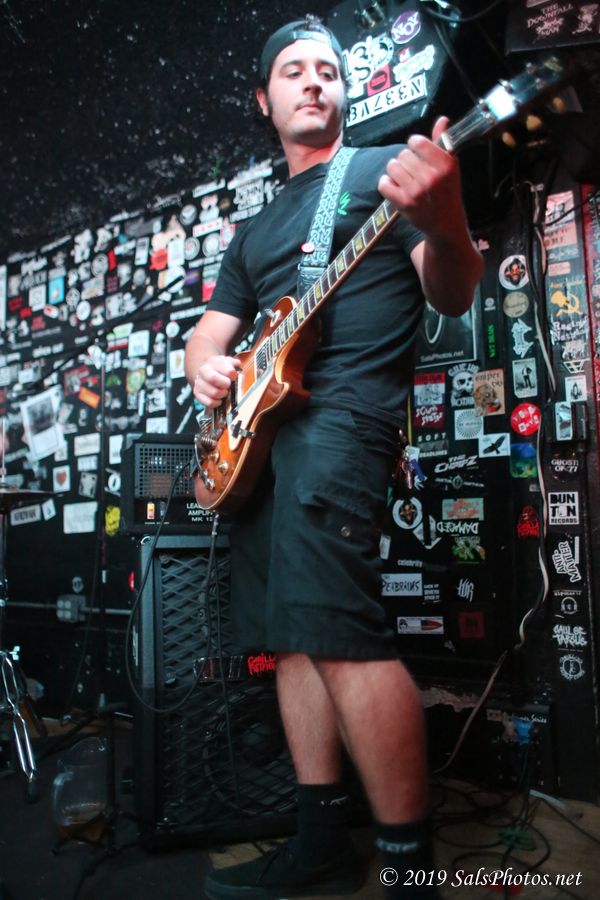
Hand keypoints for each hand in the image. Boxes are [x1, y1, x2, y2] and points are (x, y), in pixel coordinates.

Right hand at [193, 355, 240, 407]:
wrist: (207, 374)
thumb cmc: (220, 369)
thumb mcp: (228, 363)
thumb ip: (234, 363)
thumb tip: (237, 363)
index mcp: (213, 362)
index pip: (226, 370)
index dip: (233, 375)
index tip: (234, 377)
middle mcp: (203, 371)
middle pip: (214, 379)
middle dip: (225, 384)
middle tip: (228, 385)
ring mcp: (199, 383)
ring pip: (214, 393)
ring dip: (222, 394)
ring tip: (224, 391)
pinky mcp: (197, 393)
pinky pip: (209, 402)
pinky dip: (217, 402)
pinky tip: (219, 399)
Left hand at [378, 117, 465, 238]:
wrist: (445, 223)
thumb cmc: (448, 192)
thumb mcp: (452, 167)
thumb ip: (443, 142)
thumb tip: (442, 120)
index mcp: (446, 165)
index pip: (419, 142)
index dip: (414, 144)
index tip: (416, 150)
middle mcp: (432, 178)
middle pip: (403, 154)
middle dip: (405, 160)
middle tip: (412, 170)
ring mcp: (417, 192)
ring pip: (392, 167)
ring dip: (395, 171)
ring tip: (403, 178)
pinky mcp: (404, 204)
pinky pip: (384, 184)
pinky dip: (386, 184)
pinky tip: (394, 186)